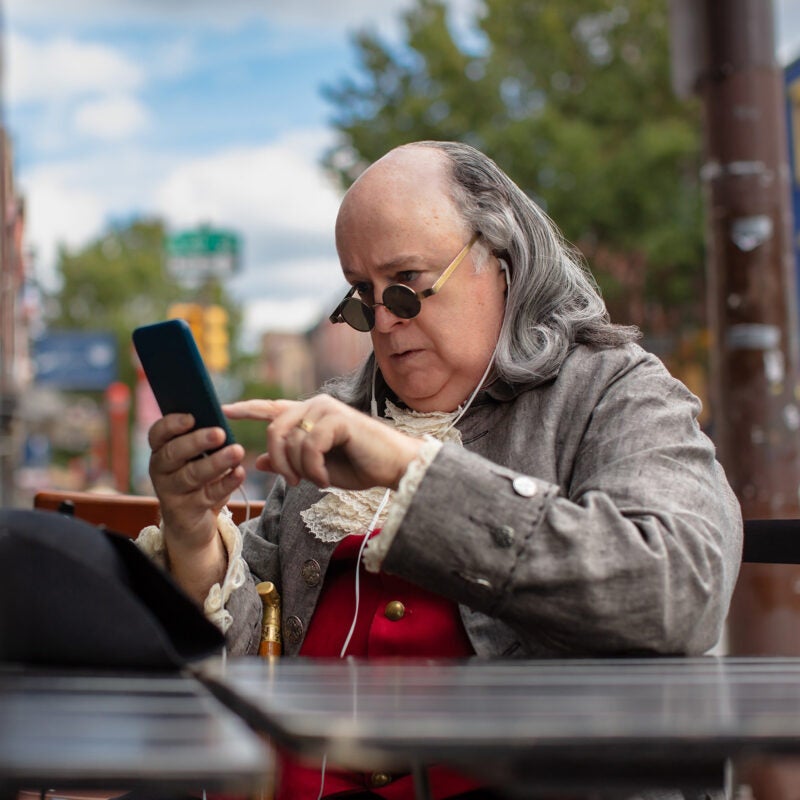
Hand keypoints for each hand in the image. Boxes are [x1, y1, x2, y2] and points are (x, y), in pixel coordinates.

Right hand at [148, 414, 245, 598]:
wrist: (191, 522)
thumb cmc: (197, 478)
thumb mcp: (195, 457)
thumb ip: (202, 438)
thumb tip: (220, 419)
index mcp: (161, 450)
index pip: (158, 433)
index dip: (172, 424)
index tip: (192, 417)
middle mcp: (161, 470)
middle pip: (174, 453)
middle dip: (197, 441)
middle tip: (220, 432)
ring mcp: (171, 492)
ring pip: (191, 475)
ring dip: (215, 462)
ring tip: (237, 451)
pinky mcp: (186, 511)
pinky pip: (208, 495)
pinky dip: (226, 483)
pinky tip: (239, 472)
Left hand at [223, 395, 422, 490]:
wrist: (394, 467)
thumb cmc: (360, 466)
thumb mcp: (316, 469)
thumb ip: (289, 463)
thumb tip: (256, 461)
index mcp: (308, 416)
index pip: (271, 408)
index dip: (246, 409)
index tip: (222, 411)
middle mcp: (315, 406)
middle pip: (274, 430)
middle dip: (278, 461)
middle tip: (292, 483)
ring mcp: (326, 409)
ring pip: (291, 441)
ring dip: (300, 469)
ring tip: (319, 480)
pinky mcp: (337, 418)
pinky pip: (309, 446)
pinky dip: (314, 469)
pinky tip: (326, 479)